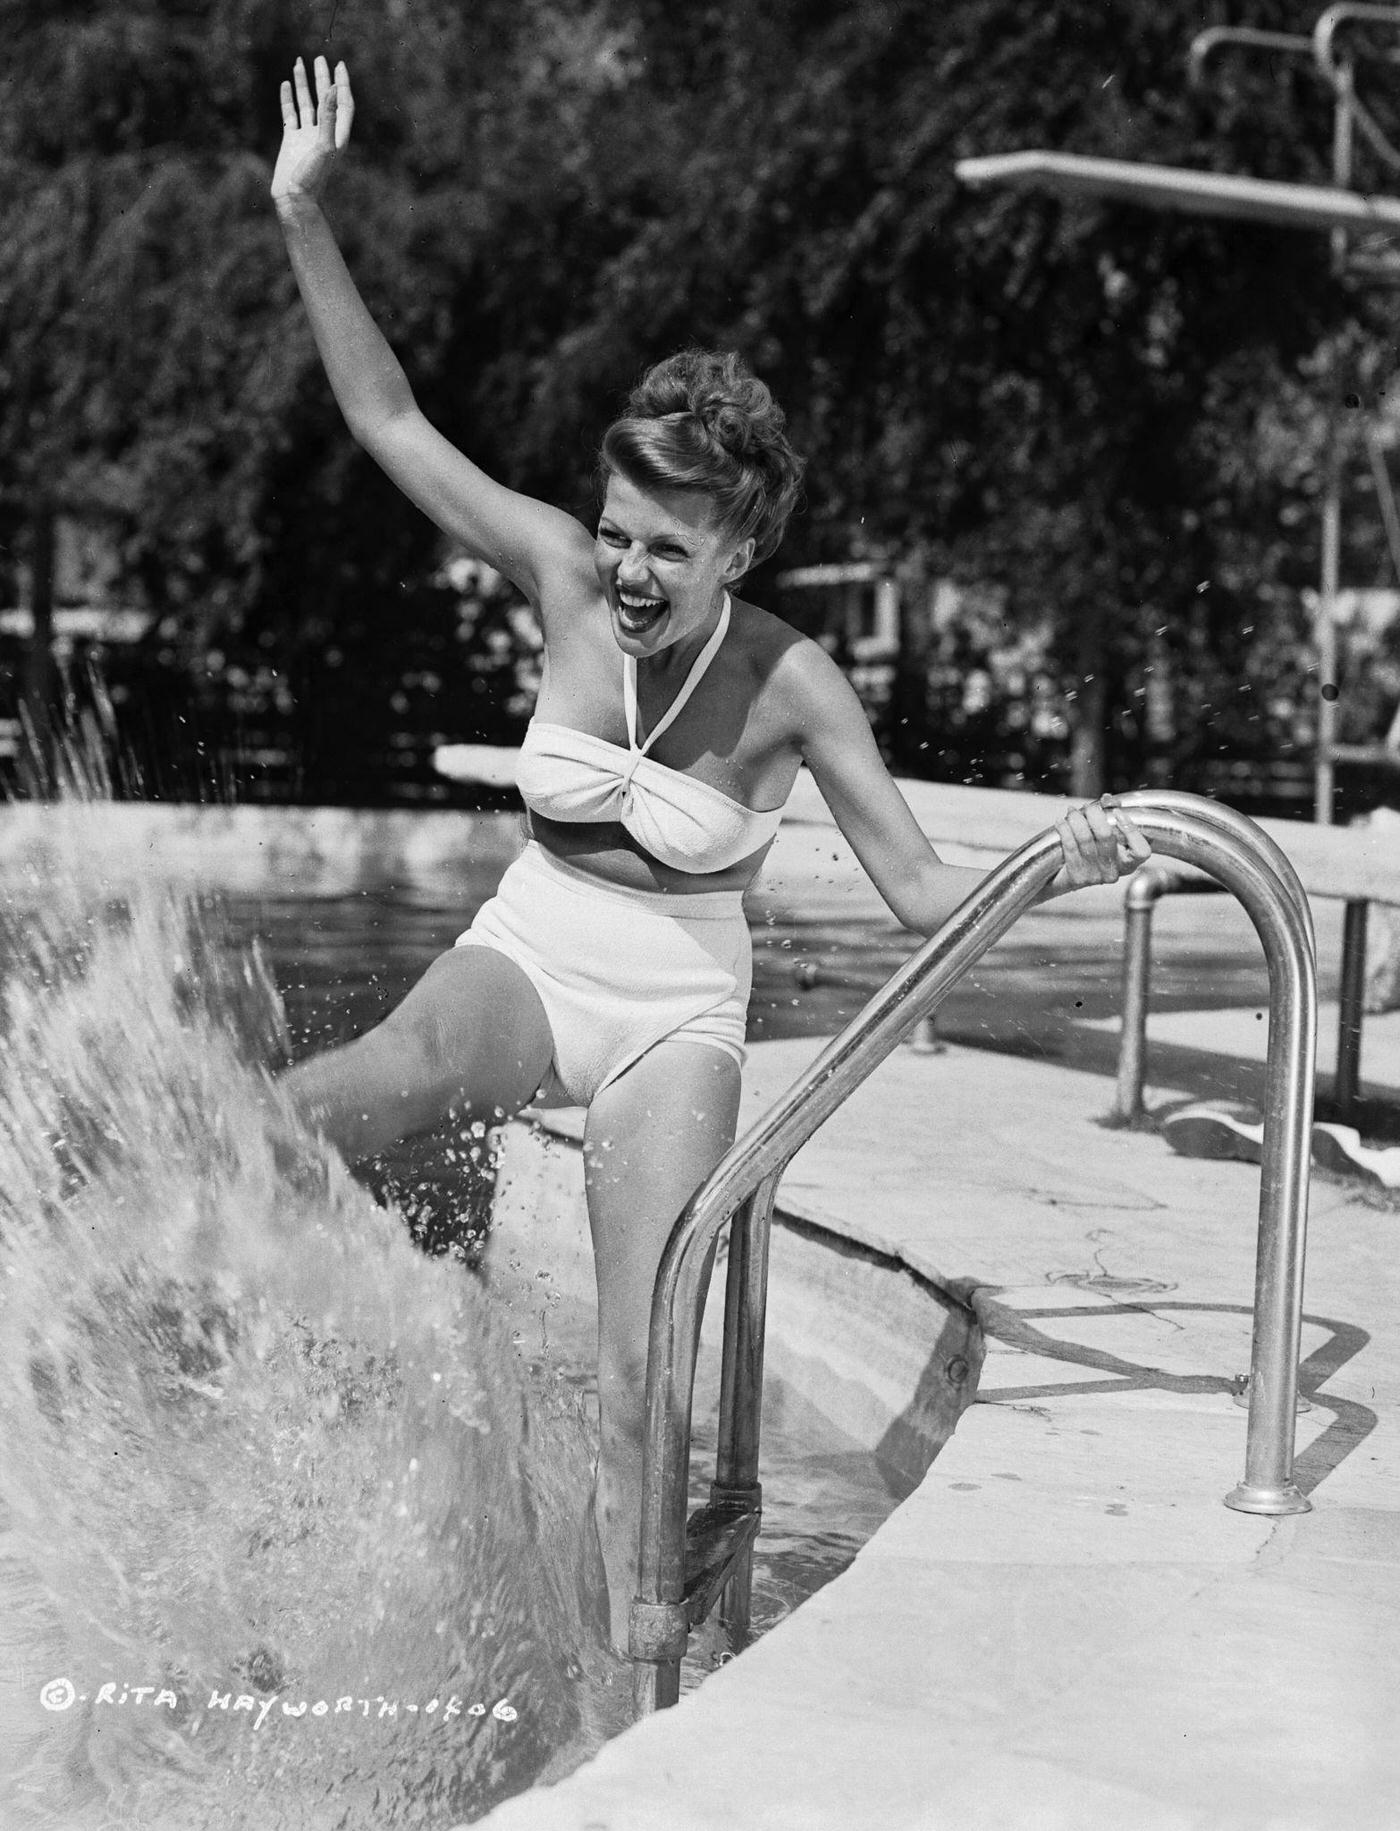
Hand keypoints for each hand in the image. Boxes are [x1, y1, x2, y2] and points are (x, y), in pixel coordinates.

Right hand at [272, 55, 353, 207]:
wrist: (294, 199)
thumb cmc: (312, 177)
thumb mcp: (324, 145)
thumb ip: (330, 117)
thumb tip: (333, 88)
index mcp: (337, 136)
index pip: (343, 104)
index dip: (342, 85)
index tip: (339, 66)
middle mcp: (323, 134)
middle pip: (325, 100)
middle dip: (323, 78)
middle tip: (320, 58)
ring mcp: (306, 136)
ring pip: (306, 103)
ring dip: (303, 84)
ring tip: (299, 63)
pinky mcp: (291, 140)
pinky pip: (290, 114)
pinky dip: (287, 99)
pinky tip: (285, 85)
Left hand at [1046, 793, 1151, 896]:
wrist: (1066, 878)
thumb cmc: (1090, 853)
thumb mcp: (1105, 838)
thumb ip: (1110, 819)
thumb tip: (1106, 799)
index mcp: (1128, 863)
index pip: (1141, 851)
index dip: (1131, 830)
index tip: (1118, 812)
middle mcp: (1114, 871)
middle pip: (1106, 836)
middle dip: (1094, 815)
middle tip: (1088, 807)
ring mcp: (1096, 876)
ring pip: (1085, 838)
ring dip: (1076, 819)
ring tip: (1072, 812)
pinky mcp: (1077, 877)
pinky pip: (1070, 846)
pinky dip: (1064, 829)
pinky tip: (1062, 822)